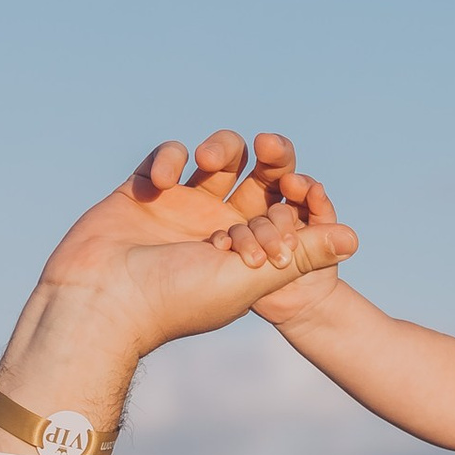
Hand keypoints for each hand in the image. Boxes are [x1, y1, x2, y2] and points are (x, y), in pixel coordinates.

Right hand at [32, 131, 356, 359]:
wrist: (99, 304)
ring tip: (209, 159)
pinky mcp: (141, 191)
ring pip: (214, 159)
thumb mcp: (249, 278)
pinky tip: (161, 178)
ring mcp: (177, 207)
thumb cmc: (175, 299)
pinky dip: (168, 156)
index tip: (289, 209)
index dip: (291, 206)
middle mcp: (214, 227)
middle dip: (267, 162)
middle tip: (270, 150)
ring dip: (221, 149)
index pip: (282, 214)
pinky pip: (166, 156)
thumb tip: (355, 240)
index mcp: (244, 253)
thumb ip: (301, 254)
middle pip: (254, 178)